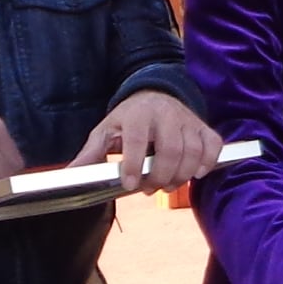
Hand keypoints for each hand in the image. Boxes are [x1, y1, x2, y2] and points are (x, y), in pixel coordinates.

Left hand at [81, 90, 222, 192]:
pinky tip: (195, 174)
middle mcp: (165, 114)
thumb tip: (70, 175)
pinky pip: (212, 146)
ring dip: (181, 176)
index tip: (130, 184)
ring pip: (192, 152)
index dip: (135, 164)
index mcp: (136, 115)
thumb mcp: (106, 131)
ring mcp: (188, 120)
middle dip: (161, 177)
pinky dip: (207, 163)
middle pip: (170, 151)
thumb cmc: (128, 119)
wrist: (155, 94)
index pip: (137, 140)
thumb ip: (91, 154)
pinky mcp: (203, 127)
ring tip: (167, 185)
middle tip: (150, 190)